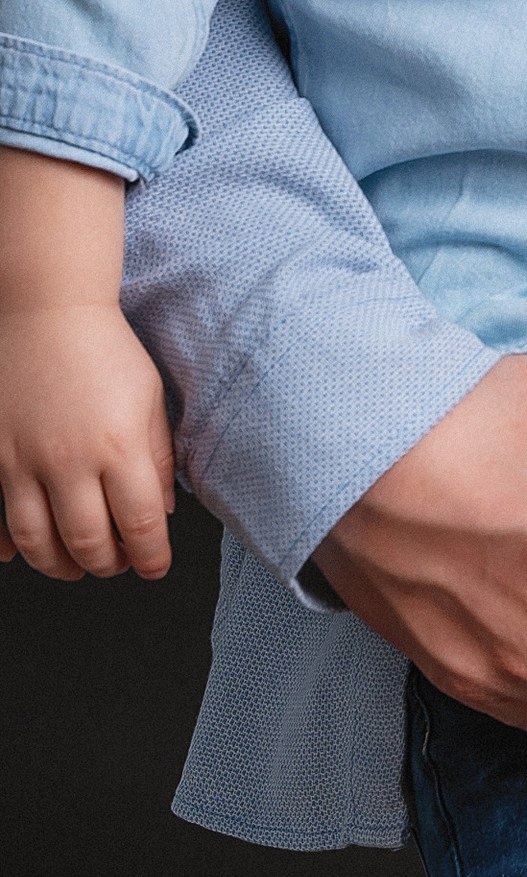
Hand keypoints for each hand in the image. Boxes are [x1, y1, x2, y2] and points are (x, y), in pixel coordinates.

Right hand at [0, 303, 177, 579]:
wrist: (46, 310)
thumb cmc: (105, 350)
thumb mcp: (149, 399)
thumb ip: (159, 459)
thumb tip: (161, 511)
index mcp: (119, 446)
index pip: (140, 524)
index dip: (151, 556)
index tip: (155, 566)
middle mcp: (70, 460)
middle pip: (88, 542)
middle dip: (108, 565)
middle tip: (118, 564)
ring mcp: (24, 460)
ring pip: (39, 540)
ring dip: (60, 565)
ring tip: (77, 565)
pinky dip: (9, 544)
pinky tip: (22, 552)